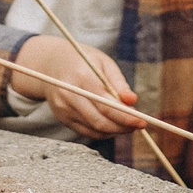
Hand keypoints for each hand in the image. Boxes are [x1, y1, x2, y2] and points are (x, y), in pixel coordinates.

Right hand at [15, 34, 142, 137]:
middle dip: (123, 127)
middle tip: (139, 124)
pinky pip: (87, 132)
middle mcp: (68, 94)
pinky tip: (112, 124)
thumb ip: (118, 82)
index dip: (126, 117)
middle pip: (100, 121)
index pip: (105, 104)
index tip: (142, 121)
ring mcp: (62, 108)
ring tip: (128, 123)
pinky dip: (103, 132)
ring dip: (115, 131)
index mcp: (80, 77)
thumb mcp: (103, 62)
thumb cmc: (82, 60)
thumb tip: (132, 101)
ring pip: (94, 130)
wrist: (50, 63)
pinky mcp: (61, 117)